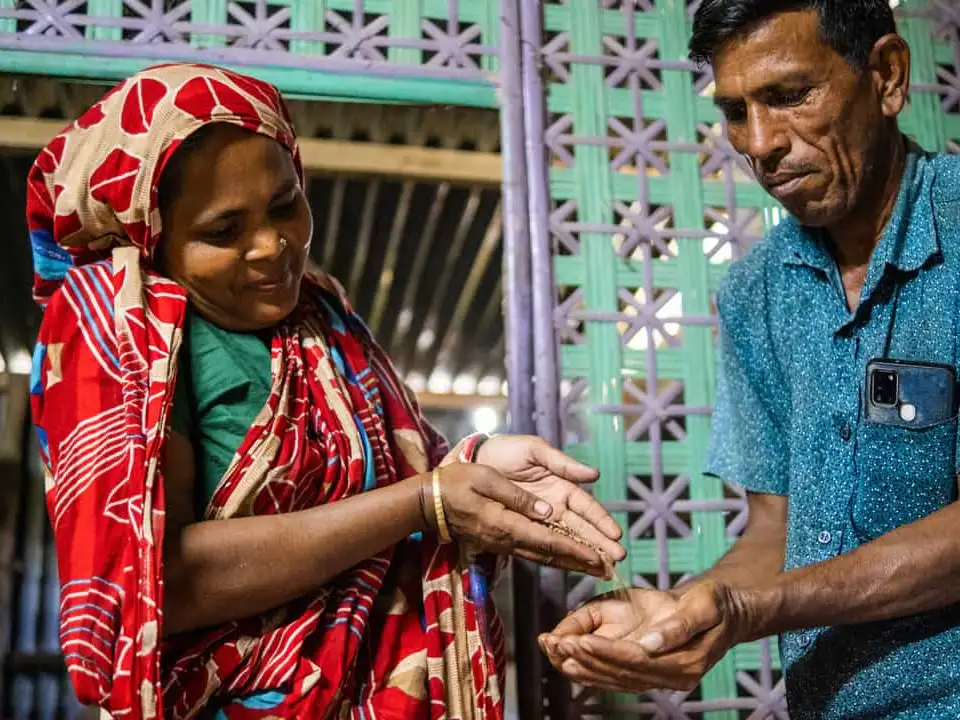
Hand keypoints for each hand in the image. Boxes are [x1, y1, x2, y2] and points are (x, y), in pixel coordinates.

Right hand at [424, 462, 609, 576]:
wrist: (429, 501)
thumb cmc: (457, 482)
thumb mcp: (487, 479)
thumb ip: (518, 497)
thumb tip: (547, 511)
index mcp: (506, 524)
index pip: (548, 540)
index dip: (575, 549)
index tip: (598, 557)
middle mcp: (507, 539)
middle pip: (550, 554)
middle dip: (580, 562)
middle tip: (608, 569)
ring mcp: (502, 543)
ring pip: (542, 556)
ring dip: (570, 562)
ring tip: (595, 567)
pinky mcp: (499, 541)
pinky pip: (532, 551)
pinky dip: (553, 556)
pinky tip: (566, 557)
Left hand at [476, 435, 624, 563]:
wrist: (475, 460)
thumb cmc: (507, 451)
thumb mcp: (536, 451)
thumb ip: (563, 464)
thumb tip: (594, 475)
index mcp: (561, 486)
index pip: (586, 507)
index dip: (601, 520)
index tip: (616, 534)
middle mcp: (554, 506)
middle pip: (582, 528)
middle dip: (600, 543)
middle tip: (618, 558)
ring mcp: (540, 520)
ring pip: (567, 540)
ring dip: (585, 554)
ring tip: (603, 569)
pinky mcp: (523, 529)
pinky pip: (543, 545)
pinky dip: (559, 557)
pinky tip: (575, 567)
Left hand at [539, 582, 741, 692]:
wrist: (725, 611)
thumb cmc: (713, 602)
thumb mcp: (703, 604)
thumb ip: (679, 625)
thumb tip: (651, 644)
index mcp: (686, 662)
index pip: (637, 660)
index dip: (606, 652)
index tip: (577, 640)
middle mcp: (673, 678)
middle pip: (621, 673)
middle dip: (586, 659)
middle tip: (555, 644)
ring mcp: (663, 680)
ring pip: (616, 679)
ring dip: (583, 667)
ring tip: (554, 651)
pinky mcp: (652, 675)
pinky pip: (618, 677)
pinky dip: (592, 670)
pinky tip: (569, 661)